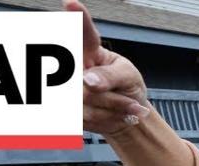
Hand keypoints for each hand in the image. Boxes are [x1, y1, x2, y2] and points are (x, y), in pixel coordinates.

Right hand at [69, 1, 151, 136]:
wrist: (128, 114)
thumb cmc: (128, 87)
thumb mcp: (129, 76)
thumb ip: (111, 75)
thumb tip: (89, 80)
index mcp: (90, 50)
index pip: (84, 33)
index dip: (78, 18)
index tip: (72, 4)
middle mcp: (76, 67)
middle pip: (84, 82)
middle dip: (111, 95)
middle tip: (128, 97)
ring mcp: (70, 88)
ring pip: (85, 102)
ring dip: (112, 109)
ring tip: (126, 107)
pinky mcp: (70, 109)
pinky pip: (85, 118)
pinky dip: (106, 120)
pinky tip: (114, 115)